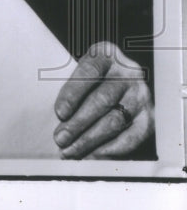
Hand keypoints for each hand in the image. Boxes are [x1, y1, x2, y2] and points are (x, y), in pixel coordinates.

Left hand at [53, 40, 153, 158]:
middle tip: (60, 138)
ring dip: (89, 139)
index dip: (73, 93)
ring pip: (114, 121)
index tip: (59, 113)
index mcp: (106, 54)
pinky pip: (130, 137)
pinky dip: (110, 149)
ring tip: (70, 150)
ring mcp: (141, 95)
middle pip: (101, 100)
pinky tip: (92, 155)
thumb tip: (59, 119)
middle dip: (78, 123)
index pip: (88, 72)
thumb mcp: (82, 70)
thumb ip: (71, 86)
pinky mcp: (150, 117)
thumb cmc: (92, 77)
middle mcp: (128, 72)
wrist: (124, 80)